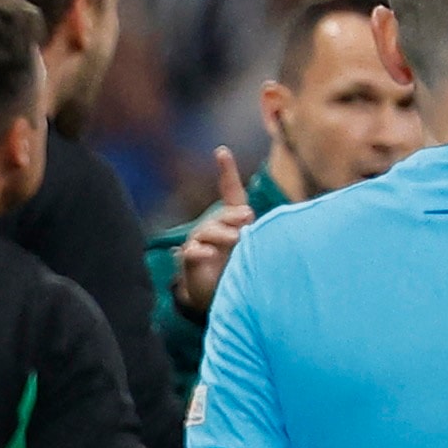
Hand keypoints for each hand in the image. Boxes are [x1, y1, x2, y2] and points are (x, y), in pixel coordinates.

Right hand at [172, 148, 253, 318]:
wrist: (219, 295)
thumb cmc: (238, 267)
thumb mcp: (251, 248)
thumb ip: (258, 234)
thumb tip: (252, 218)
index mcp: (231, 221)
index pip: (229, 192)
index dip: (226, 171)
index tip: (221, 152)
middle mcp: (214, 228)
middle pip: (223, 215)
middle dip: (234, 215)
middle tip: (247, 218)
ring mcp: (200, 243)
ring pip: (208, 231)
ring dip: (223, 233)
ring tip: (237, 239)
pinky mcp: (190, 260)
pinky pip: (192, 251)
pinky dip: (201, 251)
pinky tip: (210, 253)